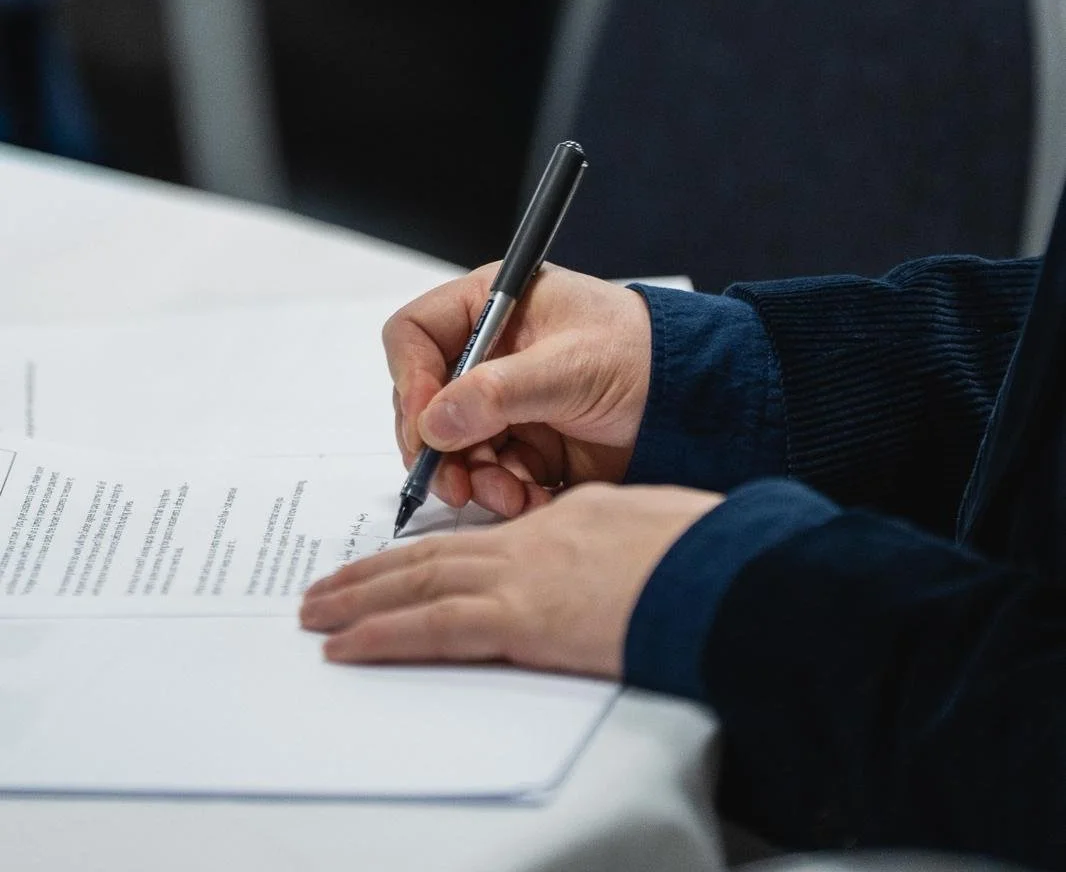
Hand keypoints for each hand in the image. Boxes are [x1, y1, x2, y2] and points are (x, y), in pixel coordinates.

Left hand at [301, 483, 723, 677]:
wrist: (728, 571)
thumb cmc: (713, 558)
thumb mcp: (656, 538)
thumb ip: (615, 547)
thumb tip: (603, 567)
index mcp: (567, 518)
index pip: (485, 539)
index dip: (436, 551)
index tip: (402, 566)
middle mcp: (534, 539)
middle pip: (436, 554)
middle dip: (376, 572)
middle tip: (327, 588)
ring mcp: (525, 576)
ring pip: (421, 584)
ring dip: (362, 599)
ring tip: (317, 613)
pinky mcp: (523, 617)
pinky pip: (436, 628)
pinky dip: (384, 635)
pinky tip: (349, 646)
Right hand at [385, 264, 652, 517]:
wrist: (697, 402)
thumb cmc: (642, 355)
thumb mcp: (569, 367)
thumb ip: (498, 392)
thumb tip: (434, 422)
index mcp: (493, 306)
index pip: (415, 336)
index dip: (411, 379)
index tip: (425, 425)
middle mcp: (490, 353)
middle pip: (425, 401)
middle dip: (437, 447)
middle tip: (452, 482)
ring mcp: (505, 401)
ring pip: (453, 447)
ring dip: (473, 478)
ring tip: (508, 494)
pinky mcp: (524, 443)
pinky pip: (489, 474)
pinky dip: (503, 493)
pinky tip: (532, 498)